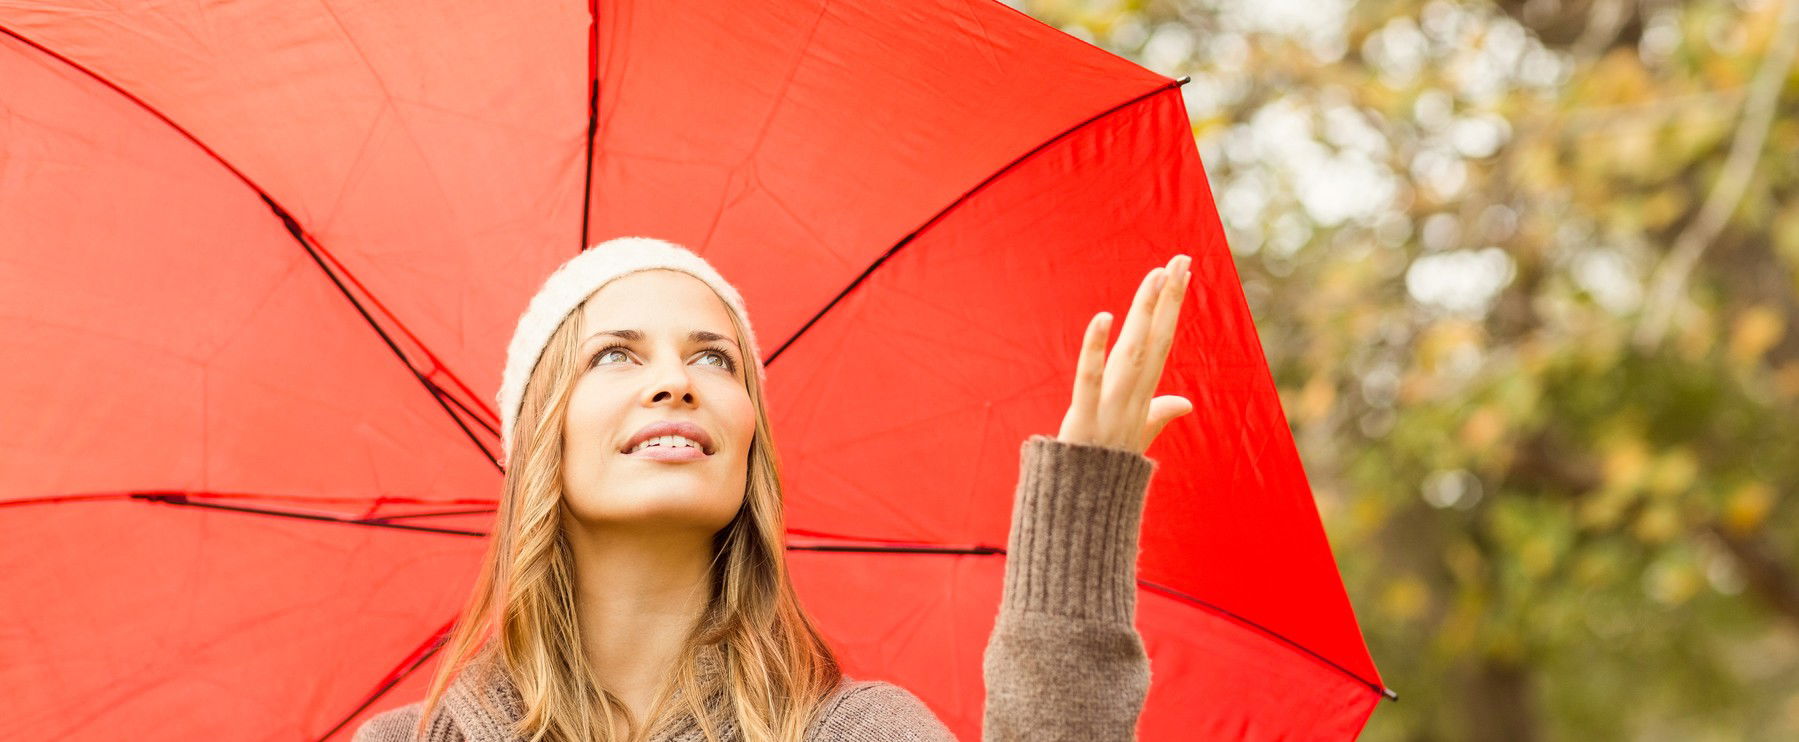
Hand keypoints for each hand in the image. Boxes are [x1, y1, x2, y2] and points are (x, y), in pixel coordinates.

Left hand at [1057, 254, 1193, 454]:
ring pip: (1132, 355)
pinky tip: (1103, 317)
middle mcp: (1132, 400)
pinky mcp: (1083, 421)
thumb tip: (1185, 403)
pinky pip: (1090, 381)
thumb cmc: (1106, 474)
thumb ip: (1159, 416)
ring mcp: (1110, 410)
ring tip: (1156, 276)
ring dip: (1146, 314)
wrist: (1084, 514)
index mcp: (1142, 399)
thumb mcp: (1137, 440)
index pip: (1162, 344)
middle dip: (1169, 301)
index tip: (1183, 271)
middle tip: (1181, 260)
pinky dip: (1096, 350)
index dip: (1173, 308)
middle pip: (1155, 342)